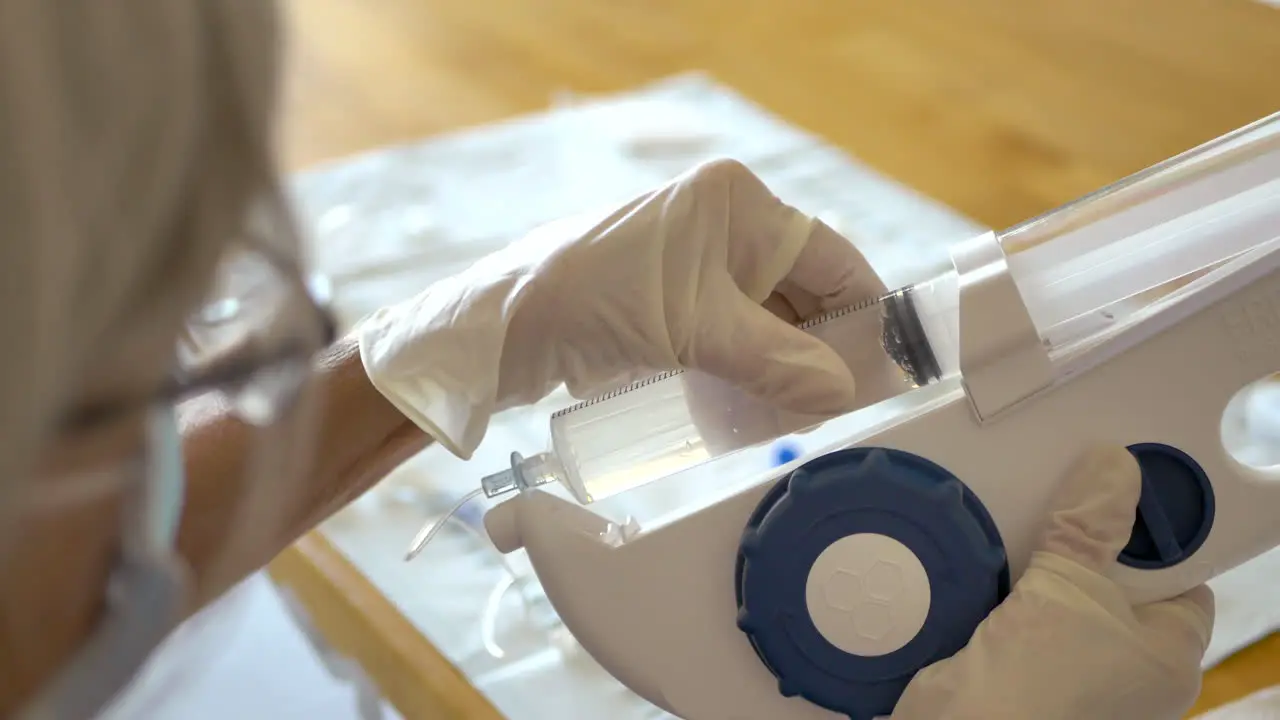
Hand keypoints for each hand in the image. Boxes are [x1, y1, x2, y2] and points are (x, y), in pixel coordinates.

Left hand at [357, 159, 884, 457]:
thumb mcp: (696, 334)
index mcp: (737, 203)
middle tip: (835, 408)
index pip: (830, 257)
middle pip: (801, 291)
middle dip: (820, 349)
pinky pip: (733, 330)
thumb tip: (842, 393)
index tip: (883, 370)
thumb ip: (776, 364)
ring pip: (768, 316)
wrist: (502, 327)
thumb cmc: (594, 302)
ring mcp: (695, 257)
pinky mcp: (672, 293)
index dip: (863, 315)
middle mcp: (722, 221)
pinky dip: (749, 365)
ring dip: (785, 364)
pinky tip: (755, 405)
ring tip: (798, 416)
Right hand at [890, 445, 1214, 719]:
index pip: (1182, 581)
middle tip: (1065, 485)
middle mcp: (1128, 671)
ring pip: (1064, 593)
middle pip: (1117, 581)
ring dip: (1039, 556)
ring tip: (1021, 506)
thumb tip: (1116, 460)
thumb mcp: (1069, 587)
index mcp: (1167, 657)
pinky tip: (987, 545)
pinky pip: (1022, 610)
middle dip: (1087, 536)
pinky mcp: (1020, 668)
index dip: (1158, 534)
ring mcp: (1073, 672)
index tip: (1123, 490)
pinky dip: (1005, 580)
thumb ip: (1090, 524)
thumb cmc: (1042, 675)